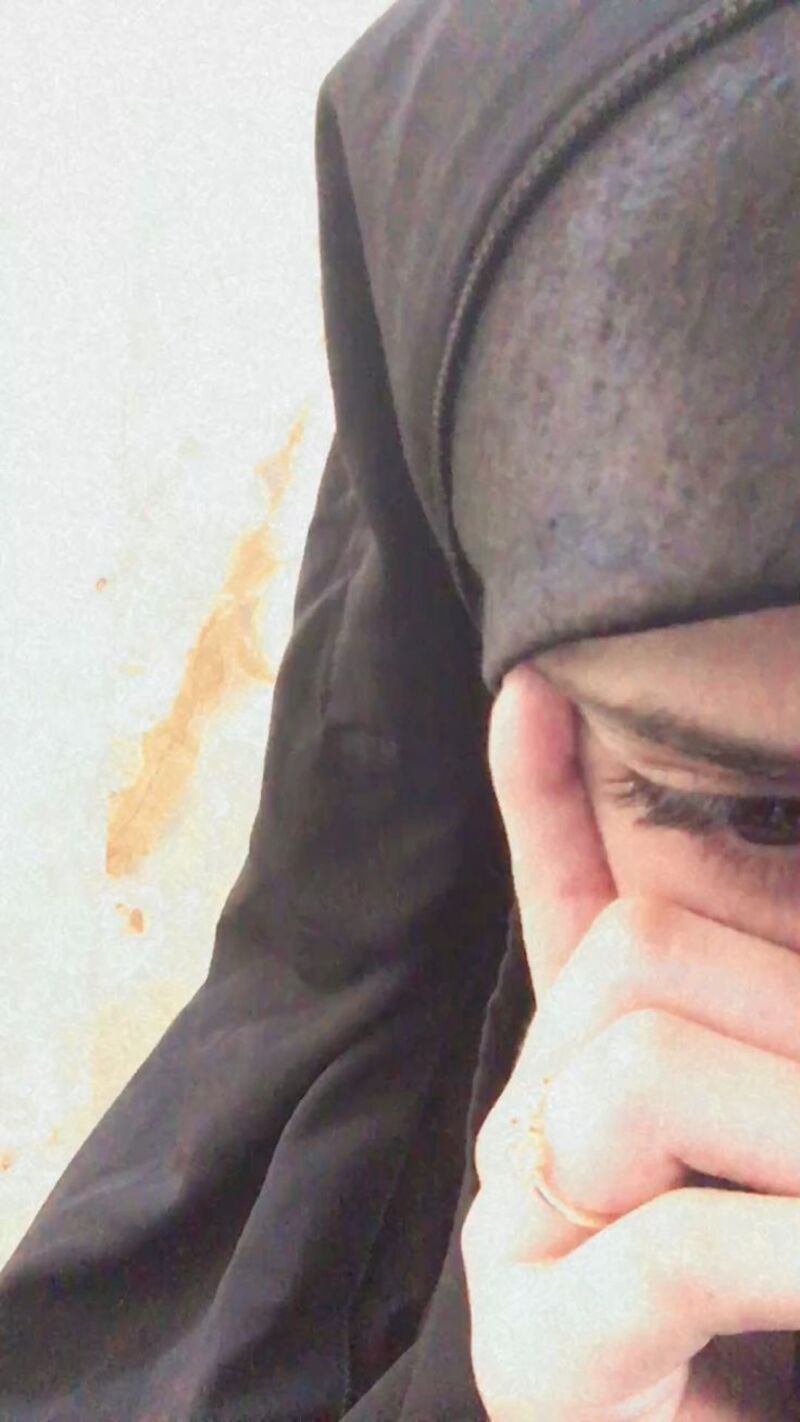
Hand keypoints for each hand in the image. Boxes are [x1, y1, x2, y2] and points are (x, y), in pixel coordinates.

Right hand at [460, 664, 799, 1419]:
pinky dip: (792, 1236)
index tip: (538, 687)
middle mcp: (530, 1128)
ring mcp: (518, 1235)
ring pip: (642, 1074)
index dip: (549, 794)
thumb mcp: (760, 1138)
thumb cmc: (761, 1309)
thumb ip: (756, 1027)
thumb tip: (785, 976)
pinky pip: (674, 1247)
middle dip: (785, 995)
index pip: (561, 903)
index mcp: (587, 1072)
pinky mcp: (541, 1352)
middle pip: (630, 963)